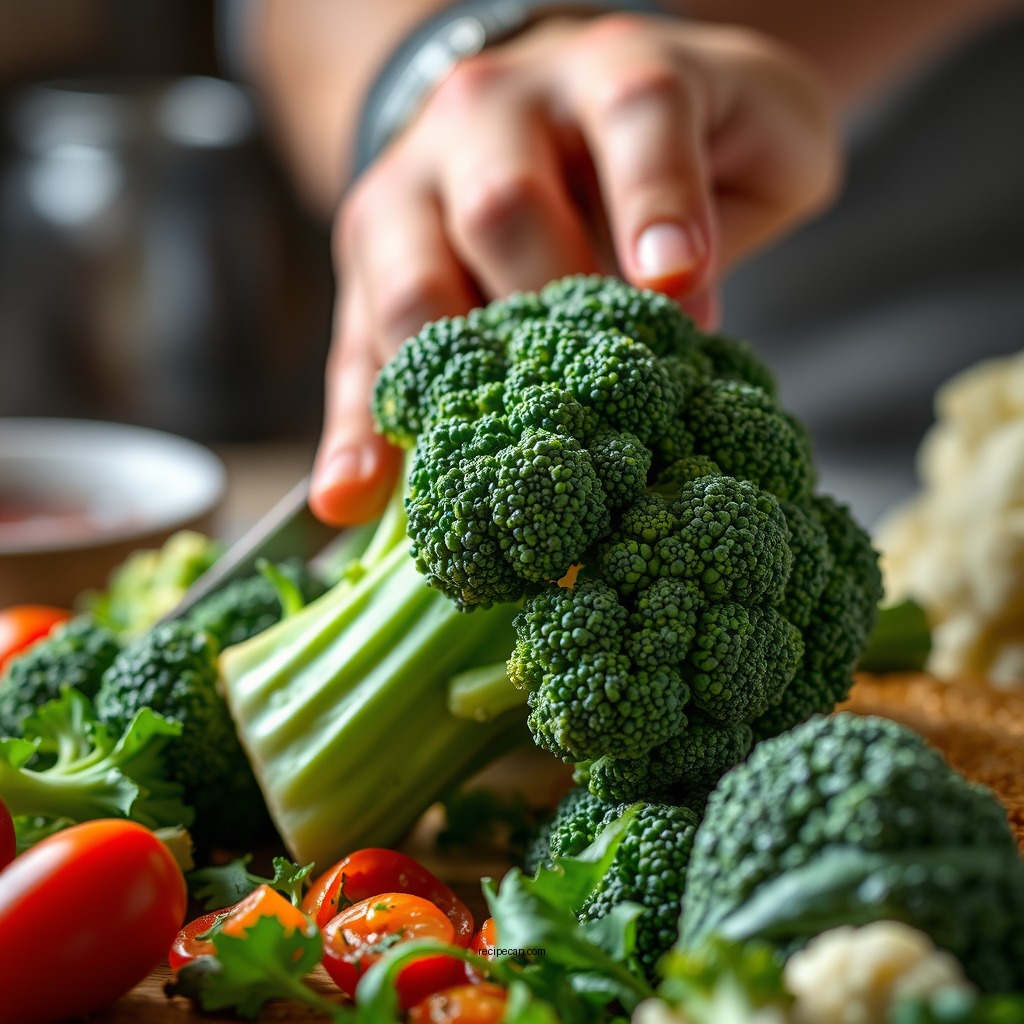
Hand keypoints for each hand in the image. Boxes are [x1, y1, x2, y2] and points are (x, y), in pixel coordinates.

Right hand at [309, 13, 838, 524]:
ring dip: (452, 386)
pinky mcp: (369, 255)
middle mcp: (489, 113)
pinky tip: (353, 496)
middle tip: (601, 399)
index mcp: (603, 72)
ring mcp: (412, 184)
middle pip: (503, 210)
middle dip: (551, 313)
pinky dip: (356, 427)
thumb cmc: (663, 137)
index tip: (677, 281)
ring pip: (412, 286)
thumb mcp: (743, 138)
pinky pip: (355, 345)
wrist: (542, 94)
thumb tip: (683, 328)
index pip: (635, 117)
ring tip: (481, 474)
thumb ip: (732, 211)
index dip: (657, 199)